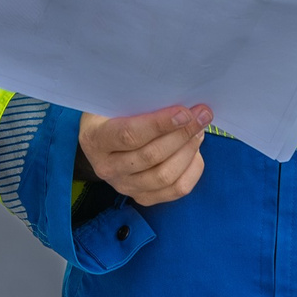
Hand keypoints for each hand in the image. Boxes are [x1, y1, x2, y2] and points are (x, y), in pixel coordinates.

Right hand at [78, 105, 211, 205]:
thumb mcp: (113, 102)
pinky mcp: (142, 197)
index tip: (184, 112)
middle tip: (201, 116)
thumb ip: (138, 101)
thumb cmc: (110, 114)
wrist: (99, 141)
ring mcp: (124, 186)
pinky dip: (192, 170)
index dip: (159, 124)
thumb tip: (178, 98)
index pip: (129, 134)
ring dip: (188, 151)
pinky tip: (195, 151)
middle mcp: (107, 168)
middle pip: (152, 156)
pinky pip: (175, 190)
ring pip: (165, 176)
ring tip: (199, 131)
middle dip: (182, 134)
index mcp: (95, 139)